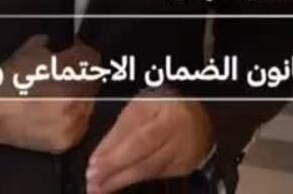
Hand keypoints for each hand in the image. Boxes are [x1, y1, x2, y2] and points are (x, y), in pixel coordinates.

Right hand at [0, 35, 100, 153]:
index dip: (81, 51)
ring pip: (89, 102)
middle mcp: (74, 97)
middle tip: (63, 74)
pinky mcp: (67, 139)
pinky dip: (70, 116)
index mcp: (67, 72)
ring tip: (54, 94)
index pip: (92, 57)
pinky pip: (80, 124)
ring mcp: (72, 121)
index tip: (75, 52)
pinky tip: (53, 111)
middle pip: (93, 80)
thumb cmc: (5, 85)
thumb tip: (66, 42)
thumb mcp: (28, 50)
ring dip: (76, 95)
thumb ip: (52, 43)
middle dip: (80, 74)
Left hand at [85, 89, 213, 193]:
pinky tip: (119, 184)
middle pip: (142, 150)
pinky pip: (157, 175)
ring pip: (149, 168)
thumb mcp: (139, 108)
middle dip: (114, 167)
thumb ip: (120, 130)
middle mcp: (175, 127)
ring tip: (100, 188)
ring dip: (121, 180)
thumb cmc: (162, 109)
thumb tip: (99, 156)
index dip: (112, 147)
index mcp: (161, 106)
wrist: (200, 117)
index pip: (133, 129)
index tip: (93, 162)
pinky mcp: (185, 165)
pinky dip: (136, 180)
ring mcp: (183, 148)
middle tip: (92, 180)